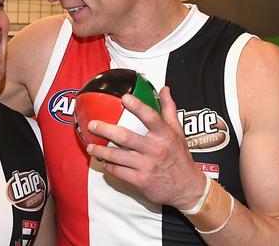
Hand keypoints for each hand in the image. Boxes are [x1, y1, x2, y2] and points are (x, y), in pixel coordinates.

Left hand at [85, 86, 205, 209]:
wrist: (188, 188)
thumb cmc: (180, 158)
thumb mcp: (178, 133)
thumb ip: (169, 110)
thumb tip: (164, 89)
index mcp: (165, 135)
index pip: (151, 117)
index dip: (137, 107)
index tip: (124, 98)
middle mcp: (156, 149)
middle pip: (126, 137)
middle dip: (106, 130)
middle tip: (92, 124)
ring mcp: (148, 166)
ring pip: (118, 156)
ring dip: (101, 151)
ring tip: (91, 146)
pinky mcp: (141, 181)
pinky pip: (119, 172)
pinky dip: (109, 167)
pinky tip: (104, 162)